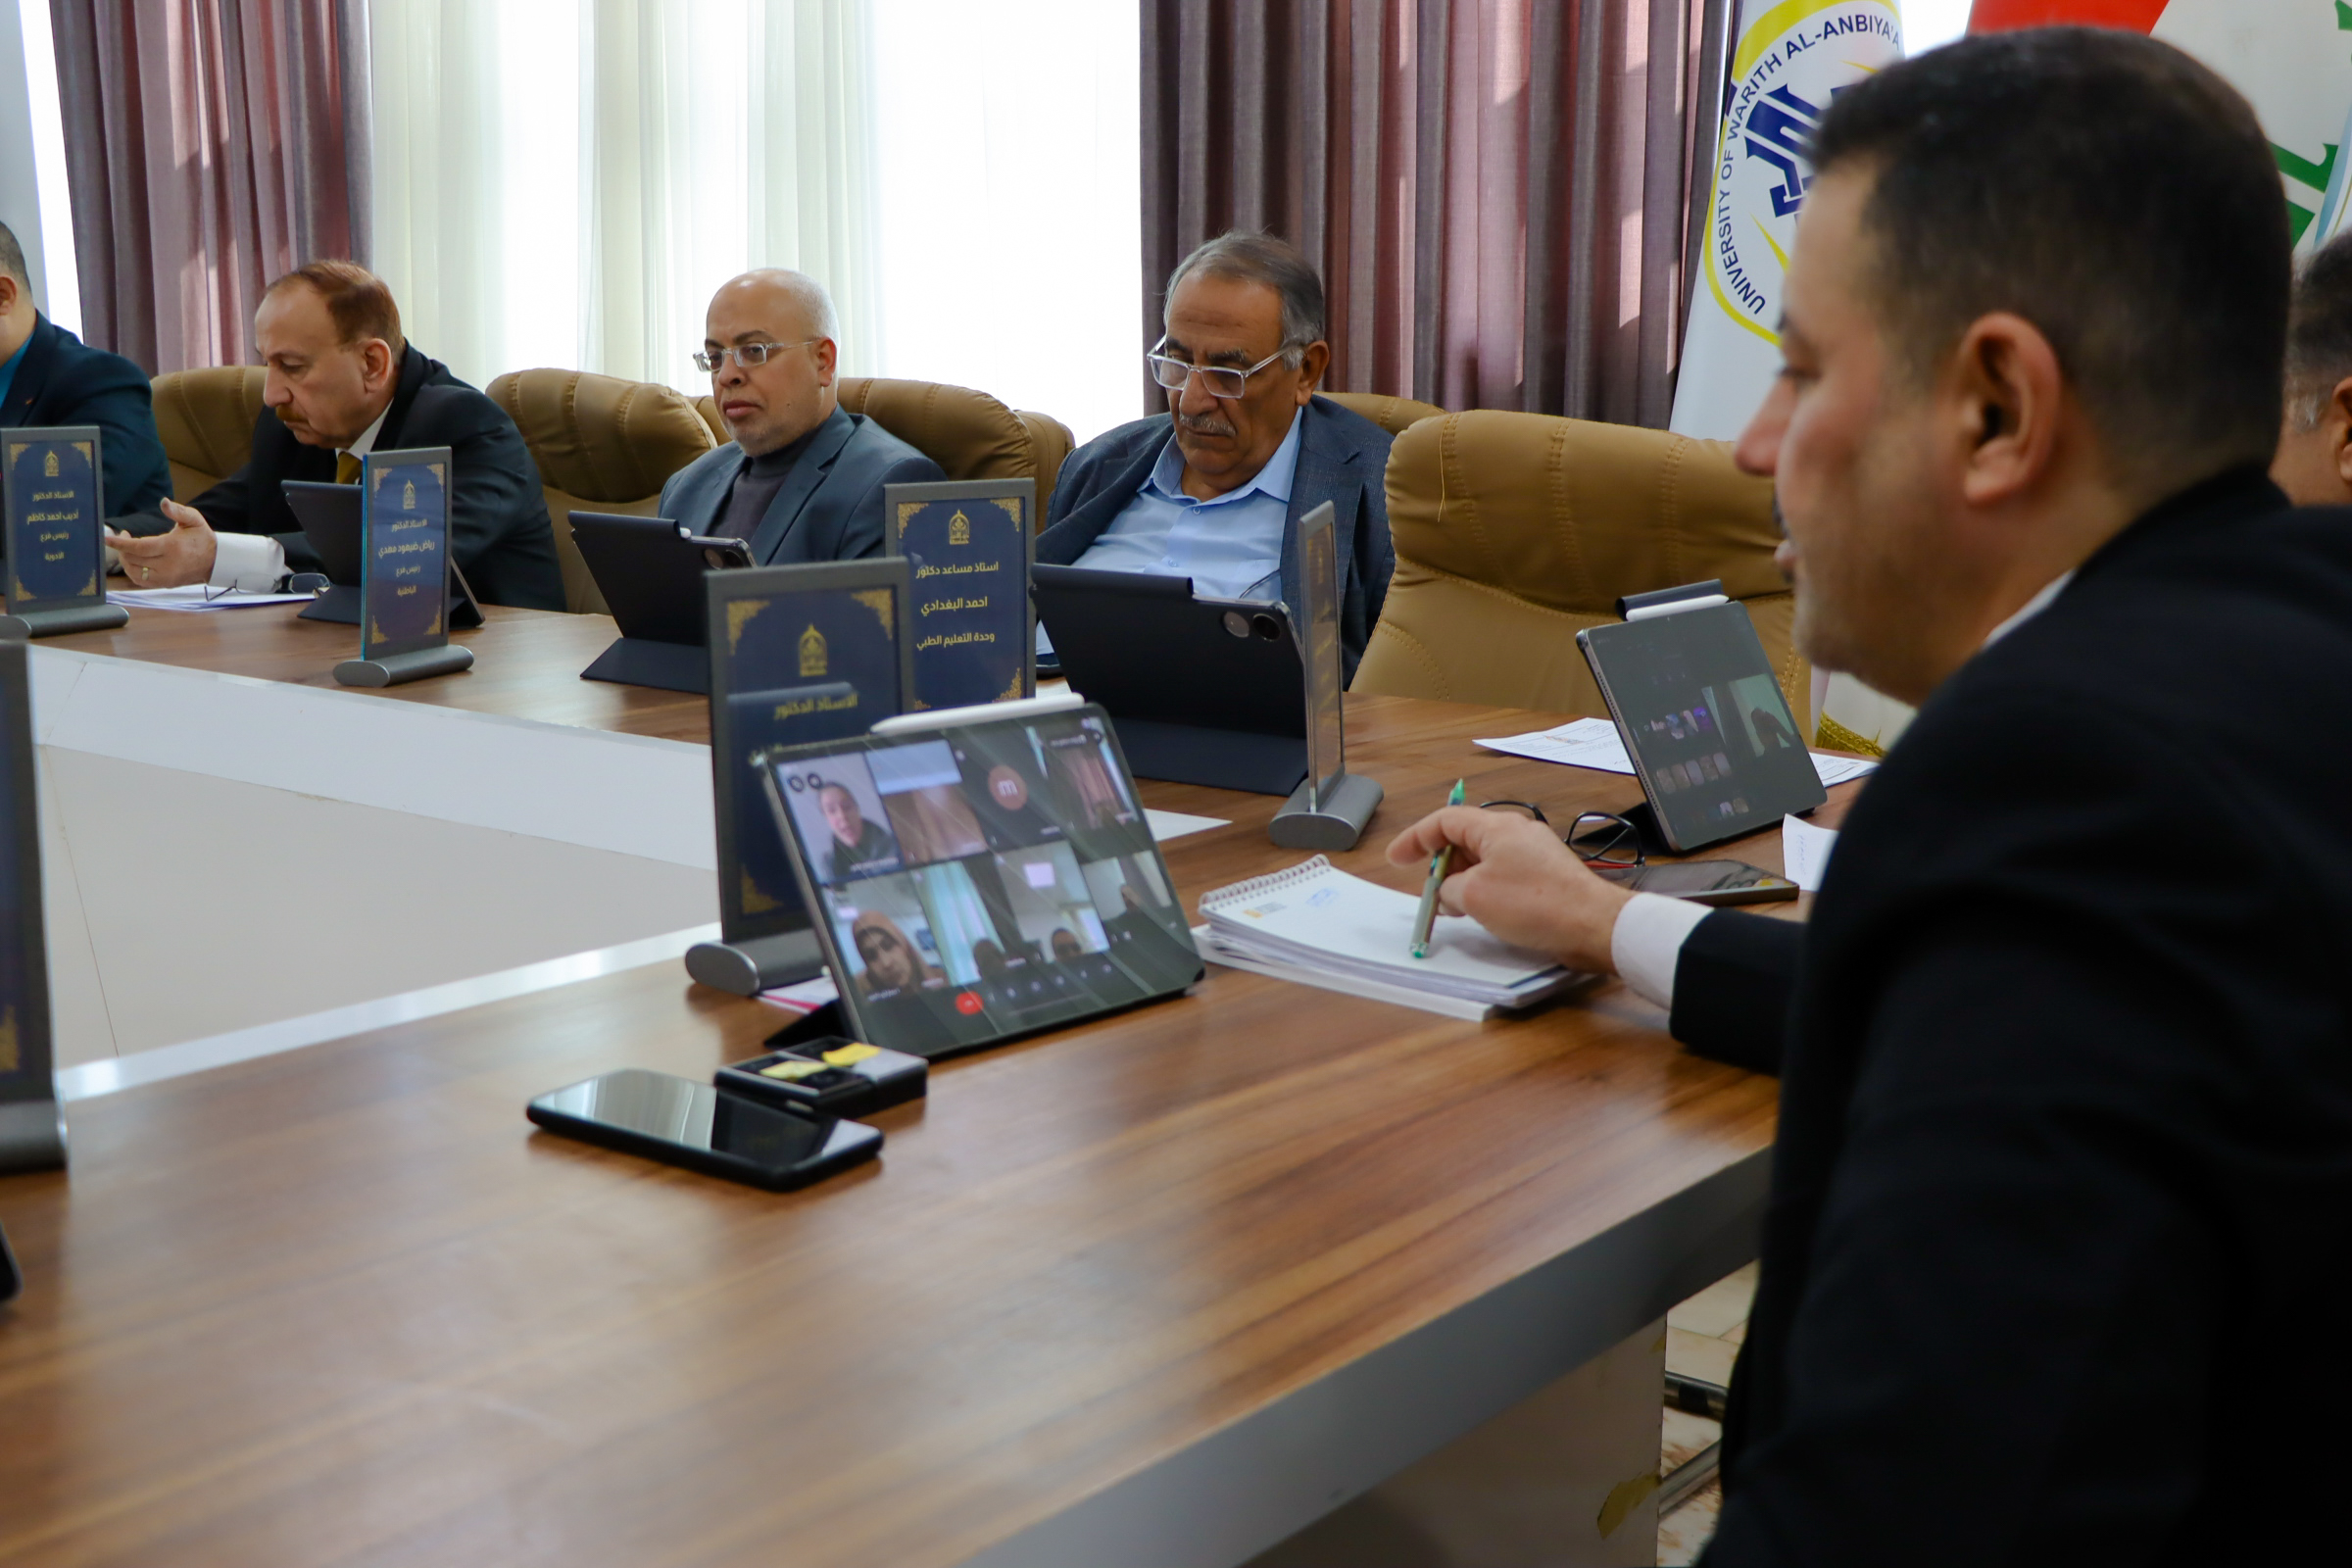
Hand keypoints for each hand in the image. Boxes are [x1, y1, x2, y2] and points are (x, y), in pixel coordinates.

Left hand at [105, 499, 217, 588]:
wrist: (215, 561)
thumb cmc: (201, 537)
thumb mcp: (193, 520)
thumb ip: (177, 511)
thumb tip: (163, 502)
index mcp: (172, 547)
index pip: (139, 547)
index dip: (120, 543)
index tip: (107, 538)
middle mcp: (168, 565)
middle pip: (133, 559)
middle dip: (122, 547)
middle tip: (124, 536)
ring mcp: (166, 577)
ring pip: (134, 571)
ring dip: (125, 560)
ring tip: (128, 549)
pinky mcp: (165, 584)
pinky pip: (140, 580)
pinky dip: (132, 571)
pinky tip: (134, 561)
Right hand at [1384, 806, 1634, 973]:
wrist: (1592, 925)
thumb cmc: (1538, 905)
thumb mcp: (1473, 896)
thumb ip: (1448, 888)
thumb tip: (1448, 891)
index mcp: (1496, 827)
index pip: (1444, 820)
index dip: (1415, 839)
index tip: (1398, 858)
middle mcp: (1516, 832)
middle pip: (1464, 839)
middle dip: (1441, 865)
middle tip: (1430, 892)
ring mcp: (1533, 853)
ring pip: (1483, 859)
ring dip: (1463, 881)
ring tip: (1457, 908)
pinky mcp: (1544, 874)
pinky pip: (1503, 874)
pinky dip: (1484, 889)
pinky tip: (1484, 912)